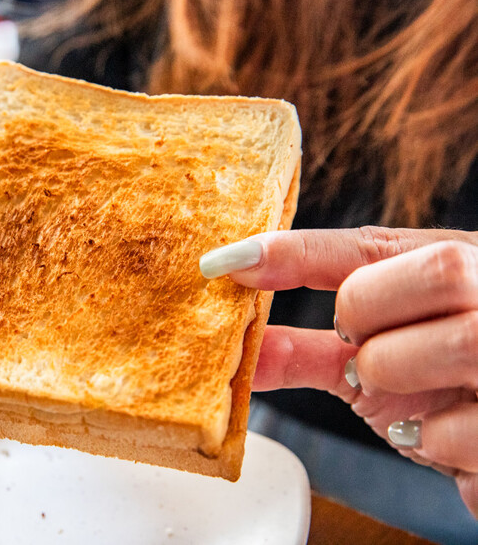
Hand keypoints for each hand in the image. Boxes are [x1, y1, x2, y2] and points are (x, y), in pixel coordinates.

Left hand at [200, 226, 477, 517]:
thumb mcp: (381, 355)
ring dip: (398, 375)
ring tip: (404, 395)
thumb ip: (309, 351)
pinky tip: (434, 433)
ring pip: (459, 342)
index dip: (297, 250)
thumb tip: (237, 351)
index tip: (228, 262)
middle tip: (355, 345)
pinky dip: (435, 439)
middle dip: (370, 312)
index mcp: (465, 262)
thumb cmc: (440, 387)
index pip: (376, 243)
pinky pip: (466, 429)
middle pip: (437, 269)